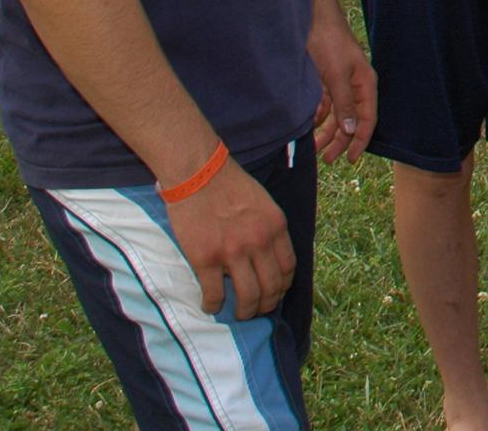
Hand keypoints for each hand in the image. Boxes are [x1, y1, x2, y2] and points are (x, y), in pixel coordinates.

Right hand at [166, 161, 292, 318]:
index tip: (274, 293)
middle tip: (257, 310)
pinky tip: (211, 306)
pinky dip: (214, 306)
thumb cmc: (229, 183)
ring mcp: (233, 252)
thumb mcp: (264, 202)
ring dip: (245, 312)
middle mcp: (260, 242)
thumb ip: (269, 228)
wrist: (199, 172)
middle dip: (266, 305)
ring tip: (239, 314)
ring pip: (248, 297)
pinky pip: (214, 294)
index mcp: (276, 227)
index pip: (288, 268)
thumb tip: (269, 256)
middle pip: (271, 287)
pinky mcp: (206, 258)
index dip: (283, 287)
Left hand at [307, 19, 375, 163]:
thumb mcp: (337, 75)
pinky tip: (309, 124)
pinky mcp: (324, 80)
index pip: (367, 119)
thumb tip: (351, 129)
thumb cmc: (330, 42)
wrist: (311, 19)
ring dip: (326, 132)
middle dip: (340, 141)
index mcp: (365, 84)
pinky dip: (317, 115)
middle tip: (327, 159)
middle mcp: (354, 86)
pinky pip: (324, 105)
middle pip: (351, 121)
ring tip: (313, 148)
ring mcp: (339, 84)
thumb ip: (344, 103)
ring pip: (336, 115)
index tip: (351, 159)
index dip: (360, 140)